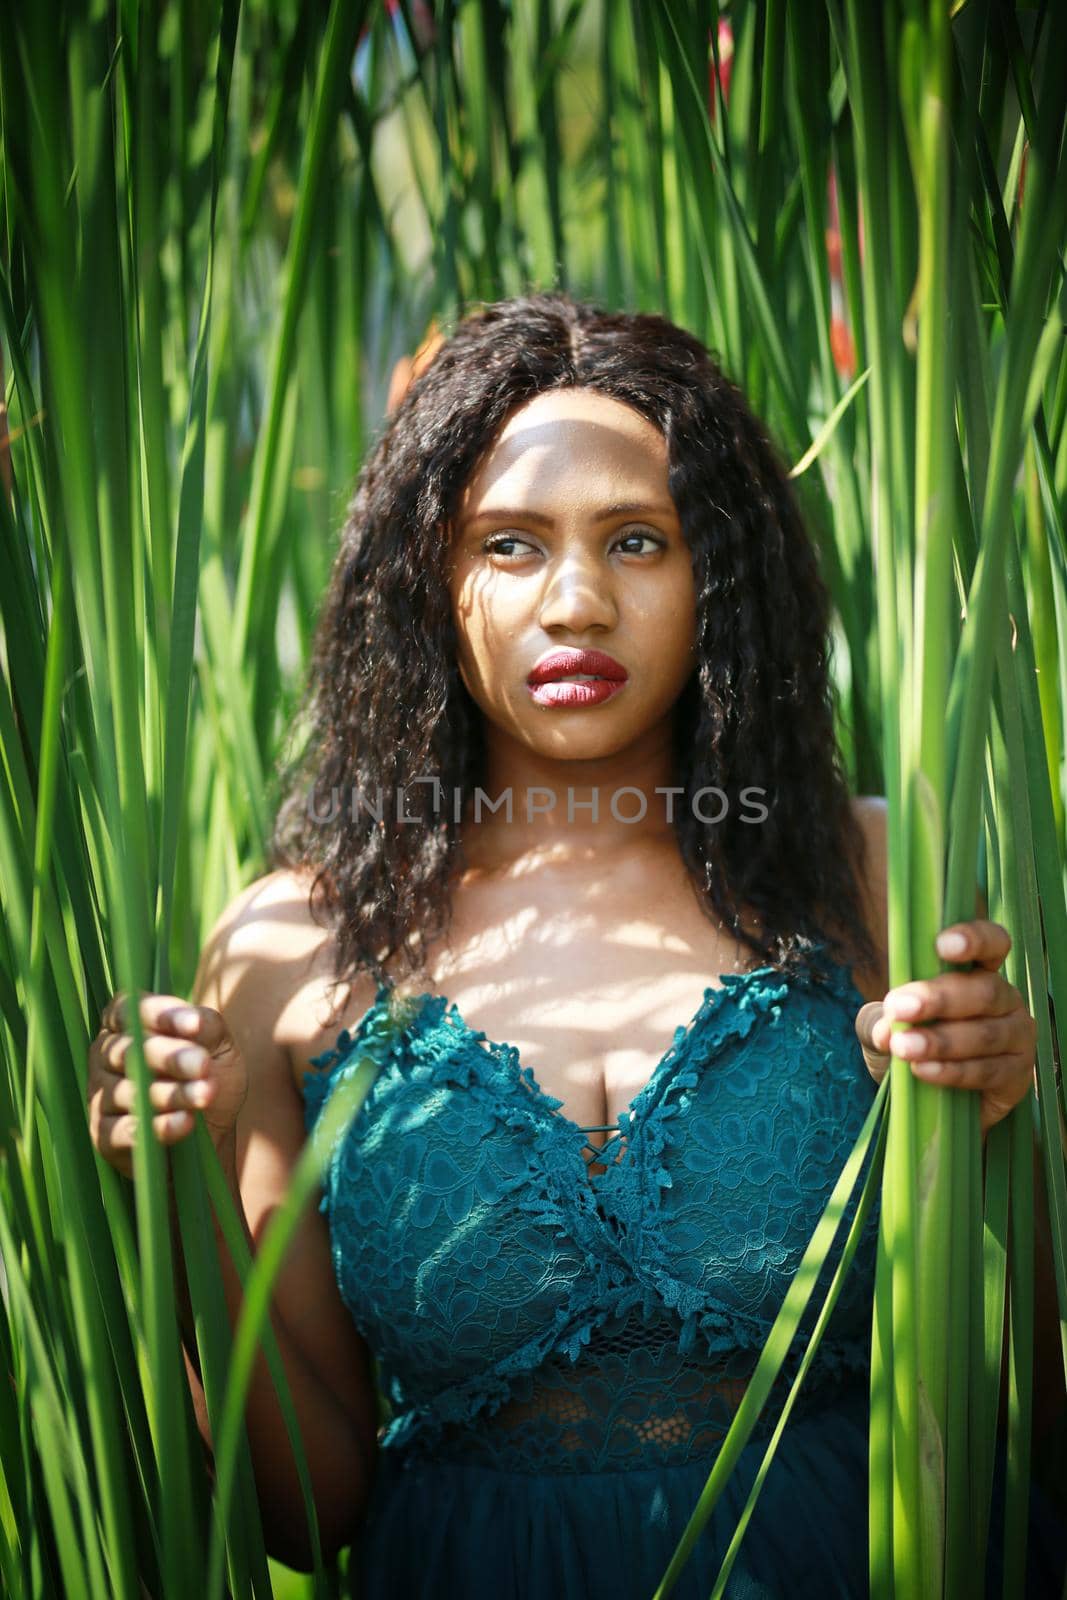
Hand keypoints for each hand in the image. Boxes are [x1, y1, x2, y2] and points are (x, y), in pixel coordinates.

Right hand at [87, 990, 247, 1179]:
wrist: (211, 1134)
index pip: (128, 1008)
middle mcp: (104, 1056)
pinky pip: (124, 1131)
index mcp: (127, 1024)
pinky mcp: (103, 1136)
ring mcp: (100, 1097)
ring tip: (204, 1095)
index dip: (158, 1014)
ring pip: (129, 1092)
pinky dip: (157, 1127)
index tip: (194, 1024)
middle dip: (169, 1057)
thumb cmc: (208, 1078)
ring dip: (170, 1094)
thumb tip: (195, 1020)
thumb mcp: (219, 1046)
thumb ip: (208, 1025)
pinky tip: (185, 1123)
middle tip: (202, 1065)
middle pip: (127, 1050)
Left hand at [854, 920, 1036, 1139]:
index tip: (942, 945)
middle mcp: (1006, 1000)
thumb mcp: (896, 1026)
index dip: (974, 938)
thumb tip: (887, 1029)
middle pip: (983, 991)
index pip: (992, 943)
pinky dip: (952, 1072)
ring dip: (940, 1041)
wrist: (936, 1098)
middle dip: (938, 999)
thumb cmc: (918, 1043)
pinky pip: (986, 1071)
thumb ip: (889, 1021)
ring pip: (985, 1034)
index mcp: (980, 972)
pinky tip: (924, 1071)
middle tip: (899, 1007)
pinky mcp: (1018, 1076)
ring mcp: (1018, 1038)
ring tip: (903, 1047)